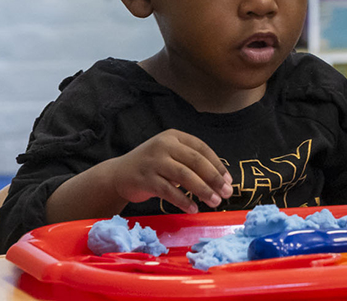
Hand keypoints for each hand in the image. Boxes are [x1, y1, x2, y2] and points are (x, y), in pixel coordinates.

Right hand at [108, 129, 232, 213]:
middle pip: (196, 161)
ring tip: (214, 202)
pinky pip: (169, 191)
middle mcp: (164, 145)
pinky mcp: (145, 178)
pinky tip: (193, 209)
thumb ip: (191, 162)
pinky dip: (183, 201)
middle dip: (214, 178)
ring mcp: (154, 161)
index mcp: (174, 137)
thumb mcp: (170, 155)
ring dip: (202, 190)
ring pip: (184, 176)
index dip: (217, 165)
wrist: (117, 175)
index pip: (202, 149)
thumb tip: (220, 180)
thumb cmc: (152, 167)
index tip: (228, 180)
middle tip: (227, 193)